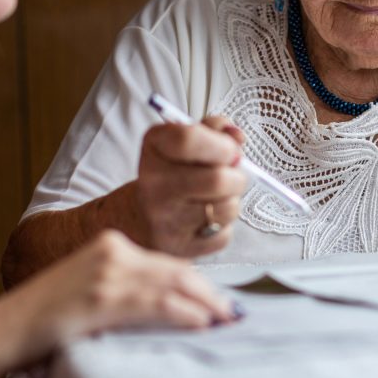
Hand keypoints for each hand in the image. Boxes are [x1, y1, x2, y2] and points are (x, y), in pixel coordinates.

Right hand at [5, 230, 238, 363]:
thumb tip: (166, 304)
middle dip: (209, 292)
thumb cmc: (46, 316)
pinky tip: (200, 323)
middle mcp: (113, 252)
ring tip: (224, 320)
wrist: (5, 328)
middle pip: (176, 269)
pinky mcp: (102, 299)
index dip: (197, 282)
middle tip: (231, 312)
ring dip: (205, 304)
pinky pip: (155, 304)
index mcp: (110, 244)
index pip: (166, 262)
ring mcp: (107, 274)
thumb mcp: (88, 287)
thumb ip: (123, 287)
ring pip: (172, 284)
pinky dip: (184, 313)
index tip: (217, 300)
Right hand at [133, 116, 247, 256]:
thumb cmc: (173, 172)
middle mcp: (154, 183)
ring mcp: (164, 219)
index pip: (189, 139)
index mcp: (155, 146)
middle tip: (231, 176)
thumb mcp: (185, 140)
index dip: (221, 144)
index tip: (229, 150)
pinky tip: (207, 220)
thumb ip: (215, 130)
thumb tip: (238, 137)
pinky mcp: (179, 248)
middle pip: (217, 179)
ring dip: (232, 201)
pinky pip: (223, 235)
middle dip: (237, 177)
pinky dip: (224, 227)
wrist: (139, 217)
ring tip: (218, 197)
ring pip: (226, 208)